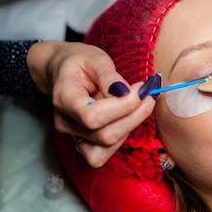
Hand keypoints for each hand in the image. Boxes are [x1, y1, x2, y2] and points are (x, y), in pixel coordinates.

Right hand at [27, 41, 155, 166]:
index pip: (92, 116)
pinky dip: (123, 135)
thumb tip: (126, 94)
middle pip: (104, 136)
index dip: (122, 107)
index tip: (140, 89)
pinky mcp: (84, 143)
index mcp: (63, 98)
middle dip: (134, 116)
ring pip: (107, 147)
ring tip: (139, 103)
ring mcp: (74, 135)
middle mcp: (65, 122)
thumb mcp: (94, 58)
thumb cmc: (80, 62)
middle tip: (148, 94)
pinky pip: (106, 152)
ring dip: (131, 126)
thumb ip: (109, 76)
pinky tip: (129, 116)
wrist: (64, 70)